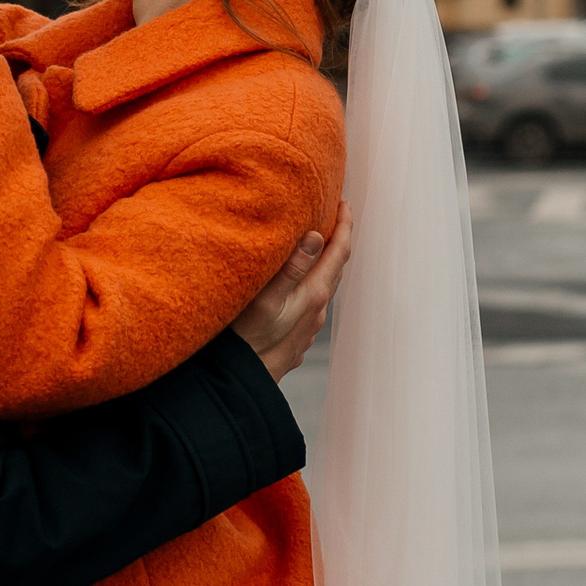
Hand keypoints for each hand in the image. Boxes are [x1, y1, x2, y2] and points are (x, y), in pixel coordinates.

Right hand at [236, 203, 353, 382]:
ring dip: (325, 261)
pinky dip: (312, 281)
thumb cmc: (246, 339)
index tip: (344, 202)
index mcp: (314, 294)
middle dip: (337, 238)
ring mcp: (309, 325)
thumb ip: (292, 268)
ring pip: (324, 285)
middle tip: (333, 214)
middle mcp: (317, 310)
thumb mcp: (265, 298)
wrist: (241, 383)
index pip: (339, 251)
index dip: (344, 224)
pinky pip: (312, 300)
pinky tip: (298, 282)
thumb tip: (315, 236)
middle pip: (336, 266)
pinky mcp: (297, 335)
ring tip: (316, 243)